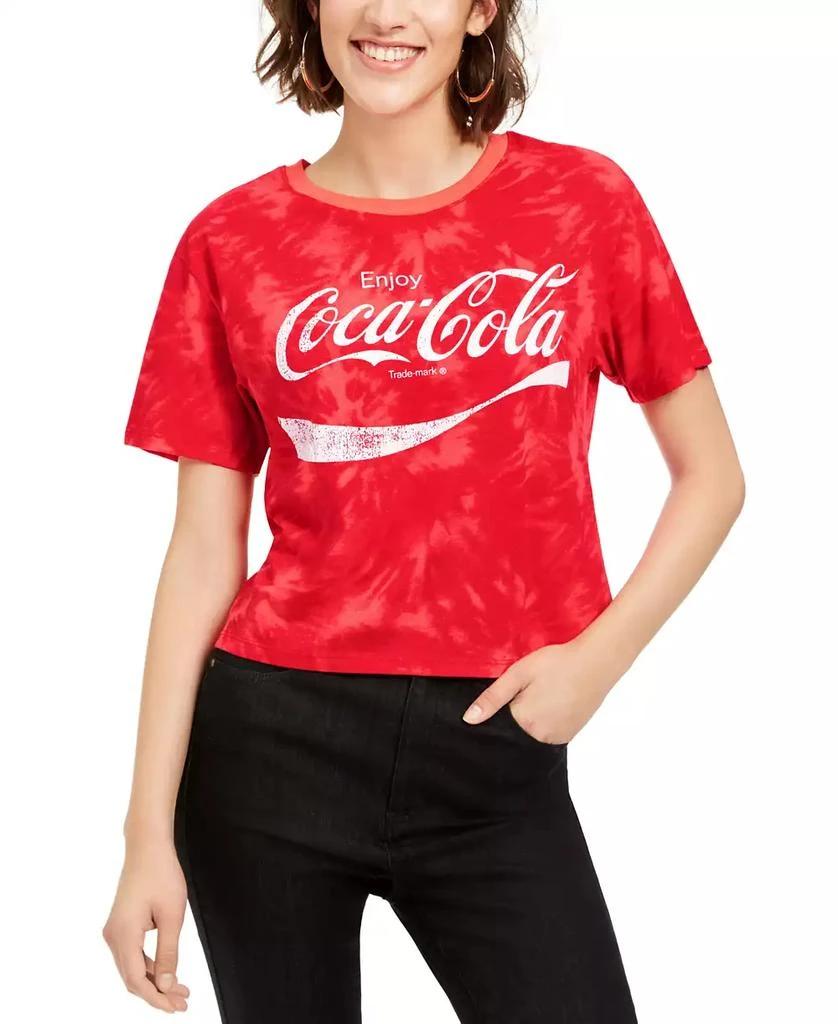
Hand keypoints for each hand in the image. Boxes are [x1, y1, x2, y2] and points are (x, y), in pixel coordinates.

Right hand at [102, 837, 189, 1012]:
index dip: (156, 998)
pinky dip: (149, 966)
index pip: (136, 980)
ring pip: (132, 967)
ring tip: (181, 990)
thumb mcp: (172, 916)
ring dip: (154, 981)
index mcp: (123, 935)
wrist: (148, 846)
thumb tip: (167, 986)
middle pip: (132, 978)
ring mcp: (114, 930)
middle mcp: (113, 936)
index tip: (177, 1007)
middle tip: (183, 1003)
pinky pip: (132, 954)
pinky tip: (167, 971)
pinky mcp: (120, 925)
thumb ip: (168, 953)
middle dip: (157, 993)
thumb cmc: (162, 875)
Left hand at [461, 639, 617, 743]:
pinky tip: (556, 700)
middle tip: (534, 687)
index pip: (501, 723)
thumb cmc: (556, 662)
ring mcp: (559, 738)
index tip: (516, 691)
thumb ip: (493, 698)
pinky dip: (548, 720)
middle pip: (518, 729)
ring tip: (546, 692)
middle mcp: (541, 737)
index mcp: (524, 722)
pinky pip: (550, 732)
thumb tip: (468, 720)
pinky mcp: (571, 734)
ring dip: (534, 717)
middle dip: (519, 712)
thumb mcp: (519, 674)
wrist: (596, 661)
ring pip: (534, 732)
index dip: (504, 706)